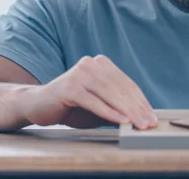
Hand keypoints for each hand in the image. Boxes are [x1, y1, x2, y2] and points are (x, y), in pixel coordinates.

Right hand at [20, 55, 156, 129]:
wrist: (37, 105)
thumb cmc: (71, 107)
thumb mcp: (99, 107)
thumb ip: (117, 109)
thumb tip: (140, 119)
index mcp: (101, 64)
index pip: (127, 84)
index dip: (141, 102)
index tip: (152, 117)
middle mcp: (92, 64)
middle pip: (121, 89)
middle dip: (138, 108)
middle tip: (149, 124)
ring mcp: (80, 73)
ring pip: (110, 94)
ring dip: (127, 112)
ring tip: (138, 124)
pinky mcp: (70, 87)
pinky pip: (95, 102)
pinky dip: (109, 112)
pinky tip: (121, 121)